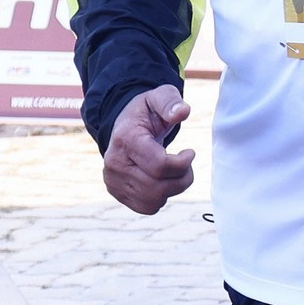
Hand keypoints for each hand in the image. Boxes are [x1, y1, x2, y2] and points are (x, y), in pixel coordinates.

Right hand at [104, 85, 197, 213]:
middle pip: (158, 188)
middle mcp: (114, 163)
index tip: (190, 152)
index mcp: (126, 139)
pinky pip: (147, 207)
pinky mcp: (116, 192)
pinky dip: (161, 197)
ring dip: (174, 189)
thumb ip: (171, 102)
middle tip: (187, 165)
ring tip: (176, 172)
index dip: (183, 164)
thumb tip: (182, 112)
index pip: (160, 166)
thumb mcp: (159, 97)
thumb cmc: (147, 112)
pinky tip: (162, 180)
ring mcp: (113, 180)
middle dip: (183, 179)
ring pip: (154, 201)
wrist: (125, 125)